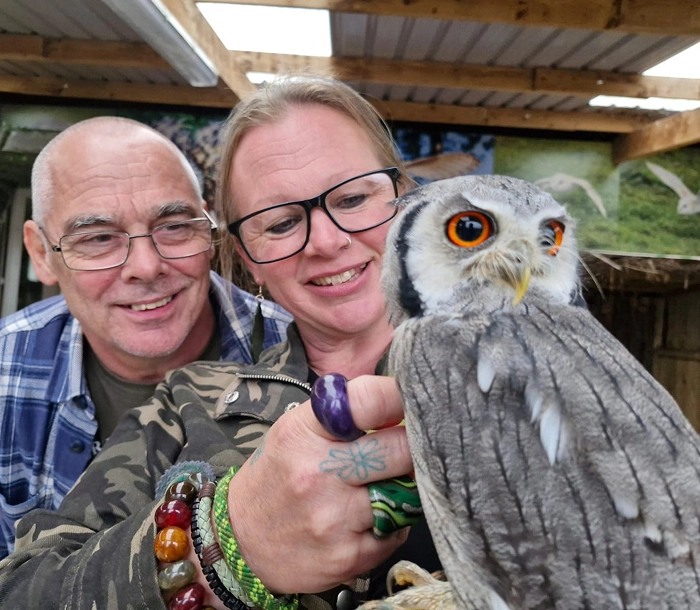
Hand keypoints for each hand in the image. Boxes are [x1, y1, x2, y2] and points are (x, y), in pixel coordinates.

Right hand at [227, 375, 412, 593]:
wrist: (240, 540)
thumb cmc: (279, 474)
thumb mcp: (296, 429)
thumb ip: (343, 411)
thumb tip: (400, 398)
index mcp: (305, 433)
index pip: (367, 402)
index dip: (398, 397)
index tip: (410, 399)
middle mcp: (318, 474)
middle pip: (400, 450)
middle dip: (413, 445)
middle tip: (410, 445)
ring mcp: (333, 519)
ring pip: (406, 494)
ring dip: (404, 486)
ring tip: (384, 483)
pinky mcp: (348, 557)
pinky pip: (397, 531)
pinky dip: (393, 523)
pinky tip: (369, 517)